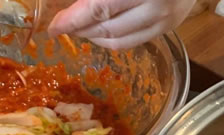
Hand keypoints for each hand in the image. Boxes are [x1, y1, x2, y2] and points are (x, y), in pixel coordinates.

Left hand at [48, 0, 196, 48]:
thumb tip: (77, 5)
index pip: (99, 7)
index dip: (73, 19)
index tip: (54, 27)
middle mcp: (155, 4)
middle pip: (108, 26)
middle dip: (81, 29)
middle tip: (63, 26)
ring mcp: (165, 19)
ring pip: (121, 40)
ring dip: (95, 37)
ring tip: (81, 29)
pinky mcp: (169, 27)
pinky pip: (136, 41)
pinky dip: (114, 39)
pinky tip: (101, 31)